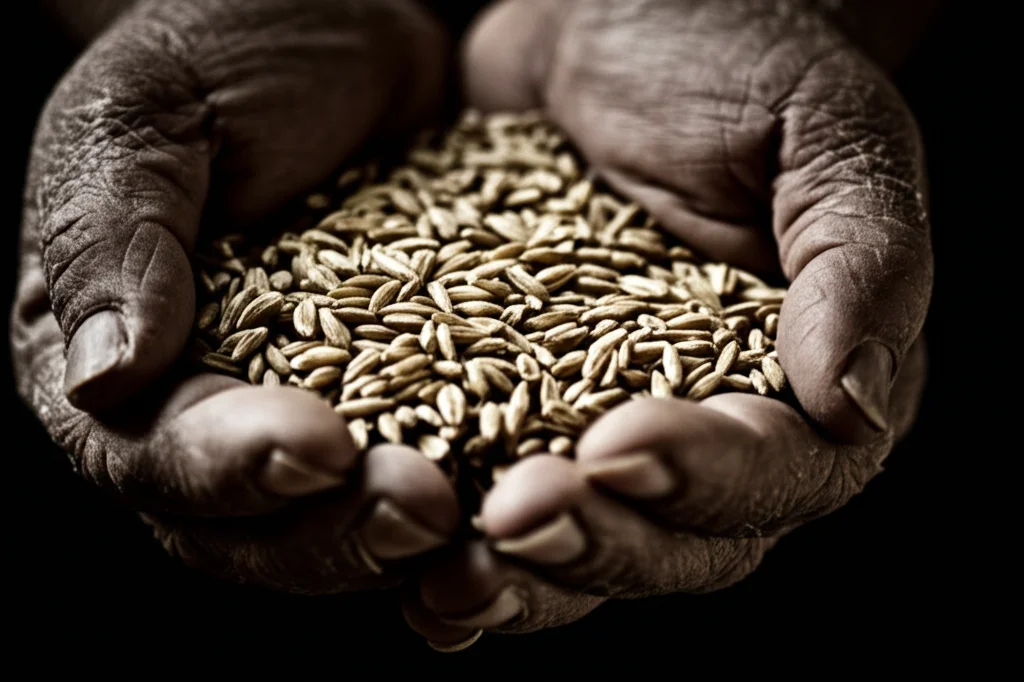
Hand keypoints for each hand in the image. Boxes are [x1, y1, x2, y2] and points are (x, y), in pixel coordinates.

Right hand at [12, 0, 460, 593]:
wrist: (342, 31)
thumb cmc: (227, 53)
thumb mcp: (147, 115)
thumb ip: (111, 235)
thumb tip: (106, 376)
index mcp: (122, 360)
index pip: (155, 450)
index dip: (232, 466)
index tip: (315, 444)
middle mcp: (210, 413)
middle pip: (255, 525)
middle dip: (334, 528)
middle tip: (419, 507)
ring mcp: (313, 415)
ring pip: (345, 521)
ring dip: (409, 537)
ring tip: (480, 518)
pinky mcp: (405, 399)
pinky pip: (431, 469)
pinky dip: (473, 498)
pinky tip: (524, 501)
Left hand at [405, 0, 931, 642]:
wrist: (611, 25)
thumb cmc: (734, 66)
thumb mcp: (823, 137)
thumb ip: (861, 263)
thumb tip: (854, 401)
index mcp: (803, 381)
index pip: (777, 473)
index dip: (702, 480)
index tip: (617, 448)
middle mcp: (710, 431)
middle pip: (674, 544)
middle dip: (598, 545)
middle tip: (517, 516)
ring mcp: (607, 430)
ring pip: (584, 550)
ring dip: (521, 582)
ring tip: (452, 577)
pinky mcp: (520, 413)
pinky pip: (497, 505)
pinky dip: (462, 553)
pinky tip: (416, 578)